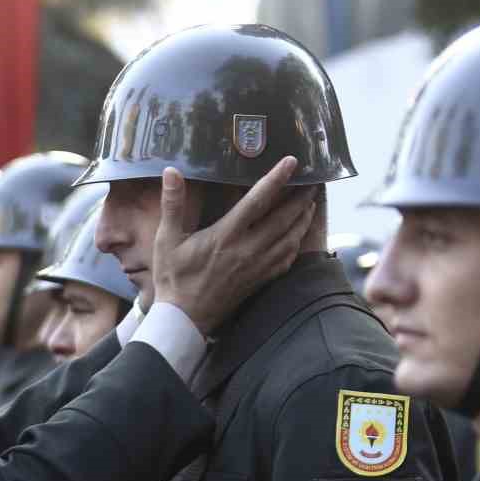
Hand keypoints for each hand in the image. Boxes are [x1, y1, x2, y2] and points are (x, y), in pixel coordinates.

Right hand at [151, 158, 316, 334]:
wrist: (184, 318)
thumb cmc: (173, 278)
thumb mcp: (166, 239)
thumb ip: (172, 204)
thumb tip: (171, 172)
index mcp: (225, 236)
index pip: (257, 201)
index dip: (276, 179)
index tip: (291, 162)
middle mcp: (246, 249)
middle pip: (284, 218)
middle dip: (300, 197)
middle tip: (313, 180)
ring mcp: (256, 266)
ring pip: (290, 238)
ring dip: (303, 218)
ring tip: (310, 202)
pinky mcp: (259, 280)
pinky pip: (286, 259)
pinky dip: (296, 243)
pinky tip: (298, 235)